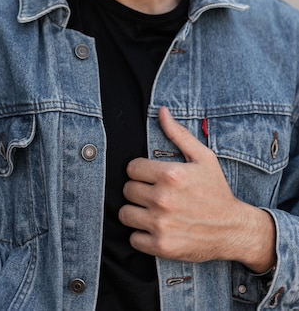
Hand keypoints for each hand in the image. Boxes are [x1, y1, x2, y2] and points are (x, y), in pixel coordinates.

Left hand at [118, 107, 275, 270]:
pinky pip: (133, 238)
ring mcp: (161, 224)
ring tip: (151, 211)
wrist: (233, 229)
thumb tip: (162, 112)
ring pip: (125, 214)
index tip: (151, 177)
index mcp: (171, 175)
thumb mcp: (203, 158)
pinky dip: (141, 235)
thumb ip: (178, 134)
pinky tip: (155, 228)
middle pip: (127, 190)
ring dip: (135, 212)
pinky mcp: (161, 246)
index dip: (140, 171)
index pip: (131, 168)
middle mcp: (163, 199)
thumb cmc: (216, 190)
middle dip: (138, 190)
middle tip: (153, 194)